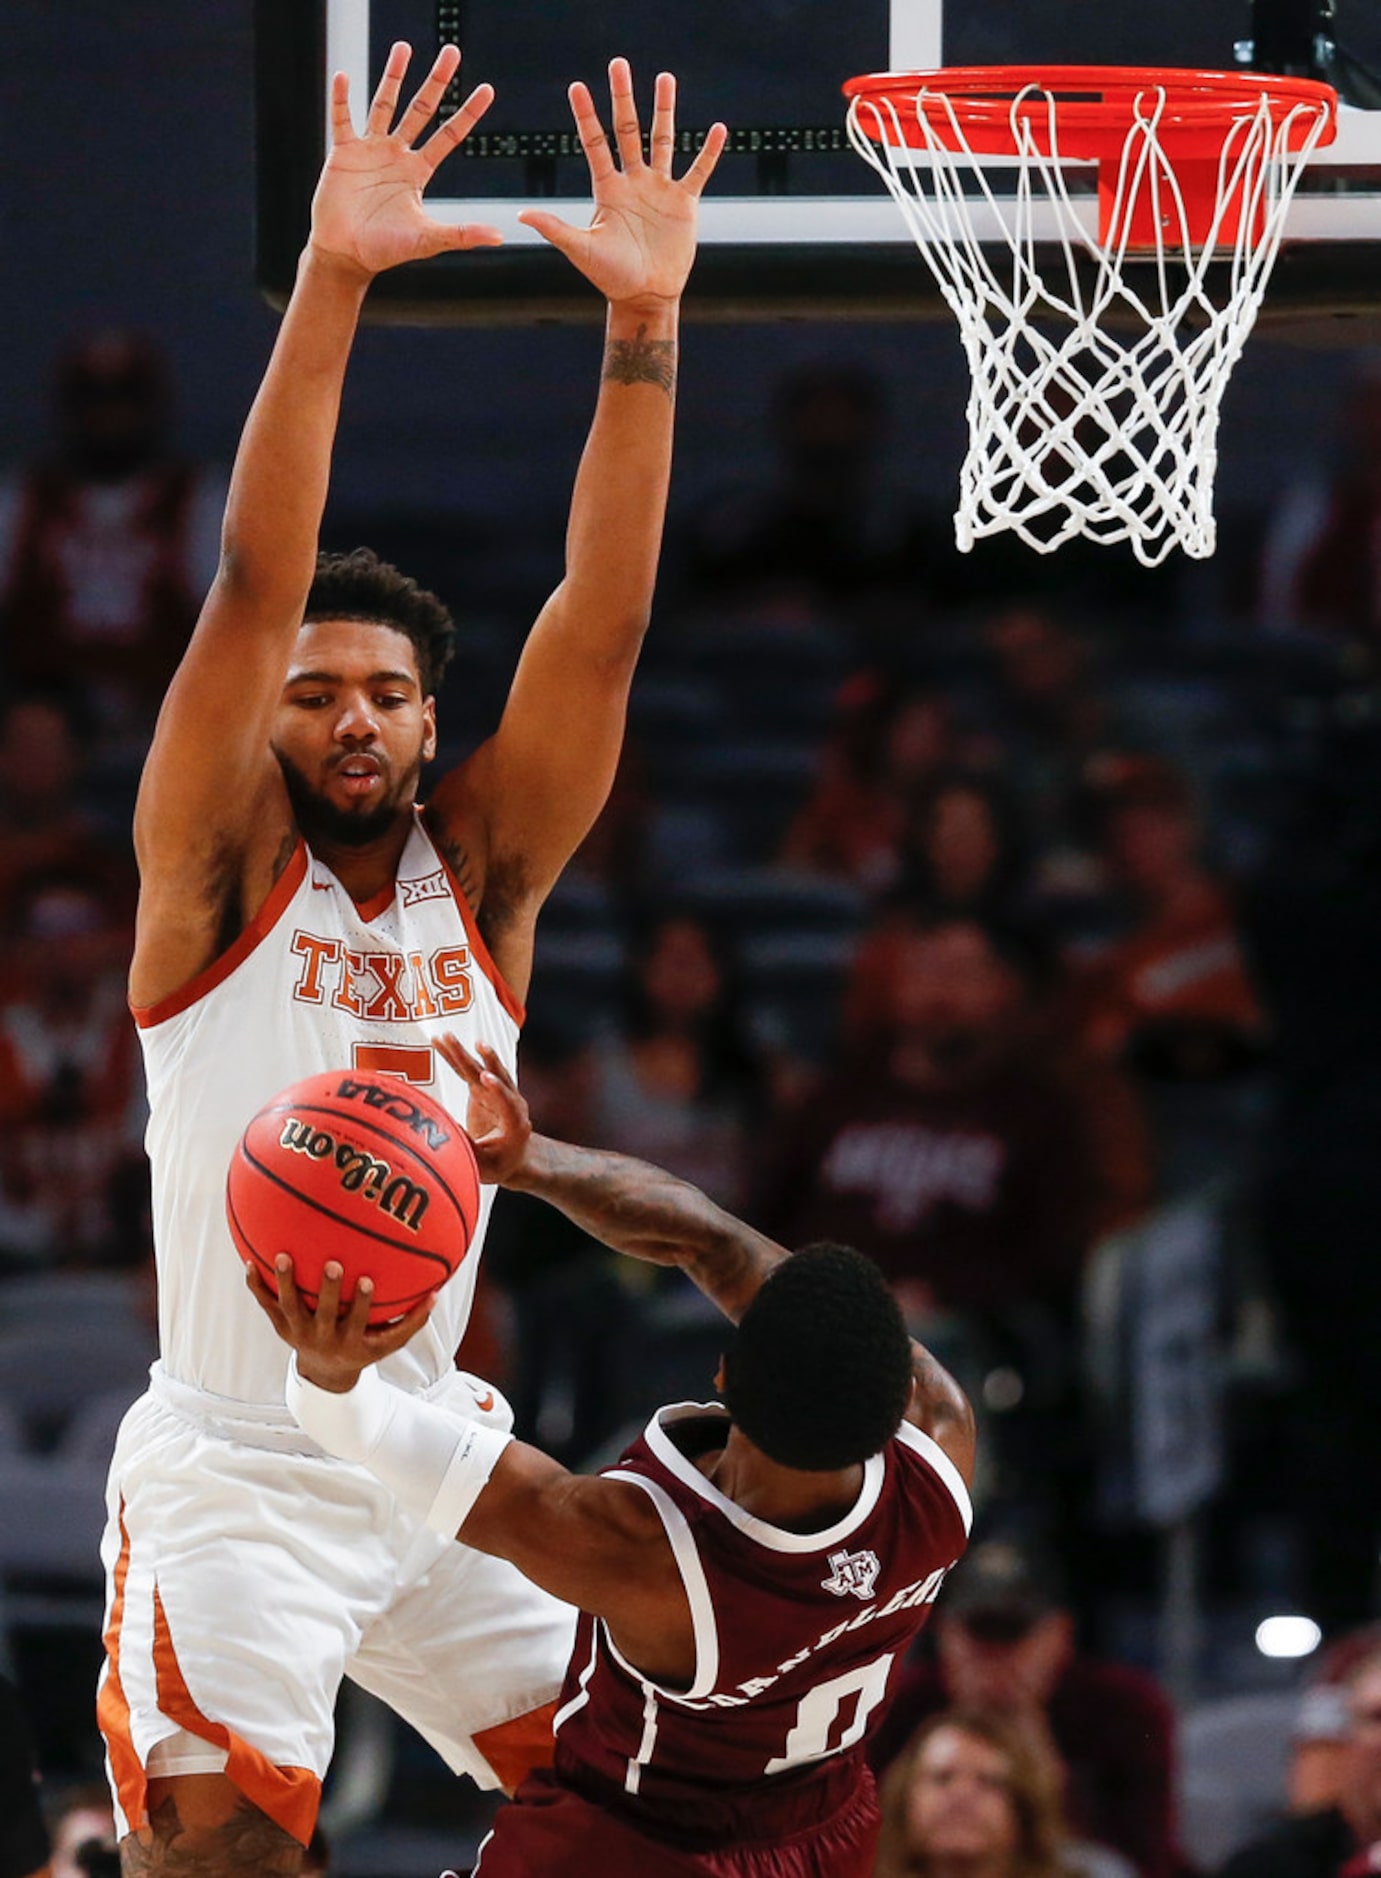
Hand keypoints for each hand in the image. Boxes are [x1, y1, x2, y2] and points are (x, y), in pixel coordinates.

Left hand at [246, 1255, 434, 1393]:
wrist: (326, 1372)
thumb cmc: (363, 1348)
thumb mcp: (389, 1343)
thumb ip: (413, 1321)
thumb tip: (438, 1292)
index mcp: (349, 1341)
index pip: (358, 1321)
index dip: (363, 1304)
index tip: (369, 1280)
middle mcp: (322, 1338)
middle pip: (324, 1314)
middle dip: (328, 1291)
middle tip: (333, 1264)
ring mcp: (298, 1332)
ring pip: (289, 1307)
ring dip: (286, 1283)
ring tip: (283, 1256)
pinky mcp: (280, 1326)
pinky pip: (266, 1306)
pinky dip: (258, 1287)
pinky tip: (250, 1263)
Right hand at [309, 41, 501, 280]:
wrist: (347, 255)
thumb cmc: (386, 250)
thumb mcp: (428, 240)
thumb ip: (462, 235)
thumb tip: (499, 238)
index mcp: (418, 171)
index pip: (449, 135)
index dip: (467, 113)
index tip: (487, 89)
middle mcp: (397, 154)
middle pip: (421, 110)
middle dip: (437, 82)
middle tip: (452, 52)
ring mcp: (370, 150)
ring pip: (384, 104)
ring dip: (393, 76)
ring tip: (404, 47)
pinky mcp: (343, 153)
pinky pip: (342, 119)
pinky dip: (342, 99)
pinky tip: (344, 76)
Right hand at [437, 1036, 531, 1184]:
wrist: (513, 1157)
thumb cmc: (500, 1165)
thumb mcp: (485, 1166)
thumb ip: (467, 1149)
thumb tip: (444, 1133)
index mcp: (516, 1124)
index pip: (509, 1103)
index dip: (498, 1090)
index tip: (486, 1078)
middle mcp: (510, 1102)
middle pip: (493, 1078)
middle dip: (479, 1061)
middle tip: (466, 1045)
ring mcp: (496, 1093)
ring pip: (479, 1069)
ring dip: (463, 1053)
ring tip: (447, 1036)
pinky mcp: (483, 1089)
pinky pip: (468, 1070)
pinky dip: (455, 1057)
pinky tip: (443, 1041)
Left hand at [519, 60, 726, 308]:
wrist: (645, 296)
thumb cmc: (610, 276)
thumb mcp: (581, 250)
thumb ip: (555, 228)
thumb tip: (521, 214)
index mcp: (607, 189)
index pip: (595, 144)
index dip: (586, 117)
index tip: (577, 87)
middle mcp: (633, 181)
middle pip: (628, 130)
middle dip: (623, 98)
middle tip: (619, 64)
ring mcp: (660, 189)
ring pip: (663, 140)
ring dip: (664, 110)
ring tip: (665, 78)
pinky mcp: (684, 203)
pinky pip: (698, 172)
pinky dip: (709, 152)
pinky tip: (719, 129)